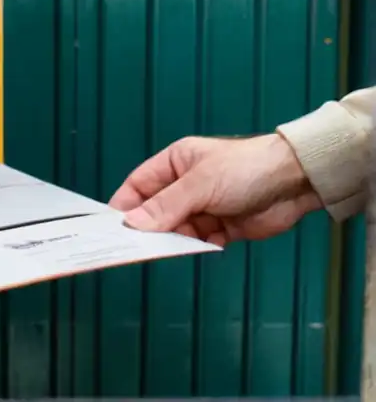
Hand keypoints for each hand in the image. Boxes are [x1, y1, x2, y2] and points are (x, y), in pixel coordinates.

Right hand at [108, 134, 322, 245]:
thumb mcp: (201, 184)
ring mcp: (202, 207)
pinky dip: (196, 246)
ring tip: (173, 245)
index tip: (113, 228)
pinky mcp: (220, 226)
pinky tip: (202, 244)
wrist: (296, 181)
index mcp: (175, 163)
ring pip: (175, 229)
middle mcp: (185, 185)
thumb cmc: (249, 166)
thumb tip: (133, 223)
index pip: (138, 186)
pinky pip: (197, 241)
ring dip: (174, 239)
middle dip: (149, 228)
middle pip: (155, 212)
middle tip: (137, 246)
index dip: (125, 206)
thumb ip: (166, 205)